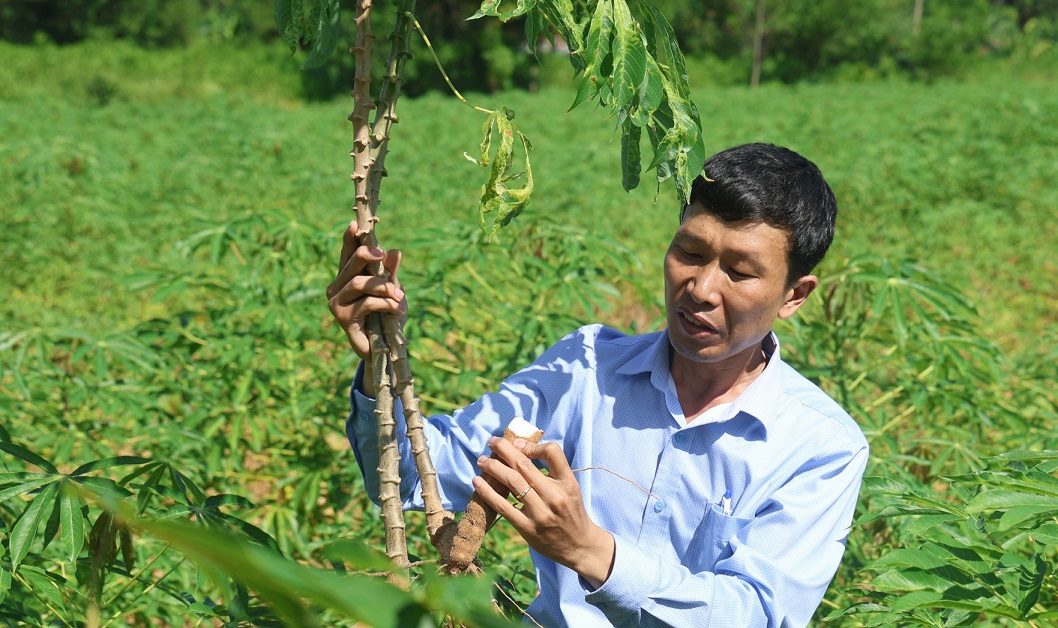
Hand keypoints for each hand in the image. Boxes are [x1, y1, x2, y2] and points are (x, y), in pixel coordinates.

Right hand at [326, 221, 405, 371]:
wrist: (385, 349)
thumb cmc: (386, 317)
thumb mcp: (393, 291)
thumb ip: (391, 273)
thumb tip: (395, 251)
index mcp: (347, 278)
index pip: (346, 253)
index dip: (349, 238)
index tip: (355, 223)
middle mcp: (336, 288)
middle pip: (351, 263)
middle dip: (369, 255)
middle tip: (384, 254)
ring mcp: (336, 304)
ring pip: (359, 283)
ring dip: (384, 287)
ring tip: (399, 297)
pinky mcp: (343, 319)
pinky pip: (366, 302)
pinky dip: (386, 303)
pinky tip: (397, 309)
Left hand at [473, 437, 615, 588]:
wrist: (579, 545)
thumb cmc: (572, 512)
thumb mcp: (570, 487)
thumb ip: (552, 470)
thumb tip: (521, 450)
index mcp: (568, 482)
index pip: (553, 452)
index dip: (532, 444)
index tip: (518, 443)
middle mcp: (555, 496)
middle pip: (524, 465)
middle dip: (504, 449)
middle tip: (491, 442)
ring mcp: (540, 513)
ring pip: (512, 482)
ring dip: (493, 467)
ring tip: (482, 460)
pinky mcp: (527, 528)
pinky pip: (503, 507)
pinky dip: (487, 492)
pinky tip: (477, 482)